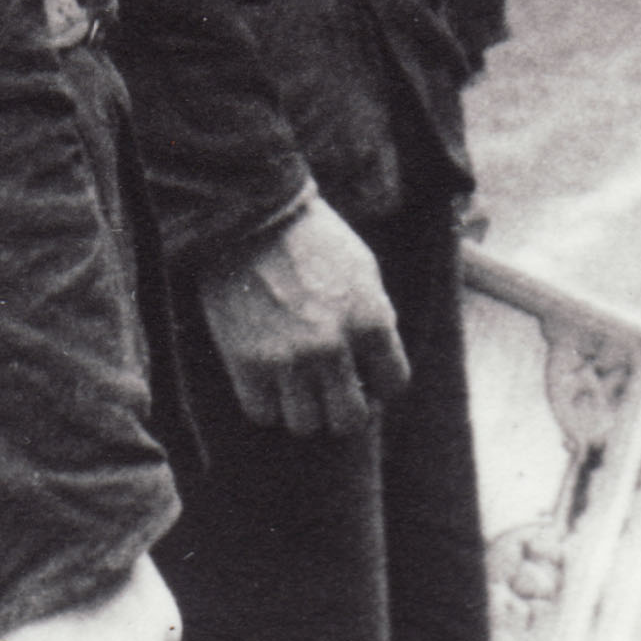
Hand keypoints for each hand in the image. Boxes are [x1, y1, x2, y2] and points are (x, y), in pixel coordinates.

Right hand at [201, 199, 409, 435]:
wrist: (252, 215)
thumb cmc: (312, 238)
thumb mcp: (364, 269)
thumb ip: (375, 318)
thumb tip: (376, 363)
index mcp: (370, 320)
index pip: (393, 385)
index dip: (379, 383)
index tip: (364, 375)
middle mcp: (333, 347)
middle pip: (349, 420)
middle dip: (343, 409)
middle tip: (331, 391)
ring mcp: (288, 359)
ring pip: (305, 425)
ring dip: (303, 409)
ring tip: (295, 385)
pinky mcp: (246, 362)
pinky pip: (262, 414)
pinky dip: (266, 403)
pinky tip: (266, 379)